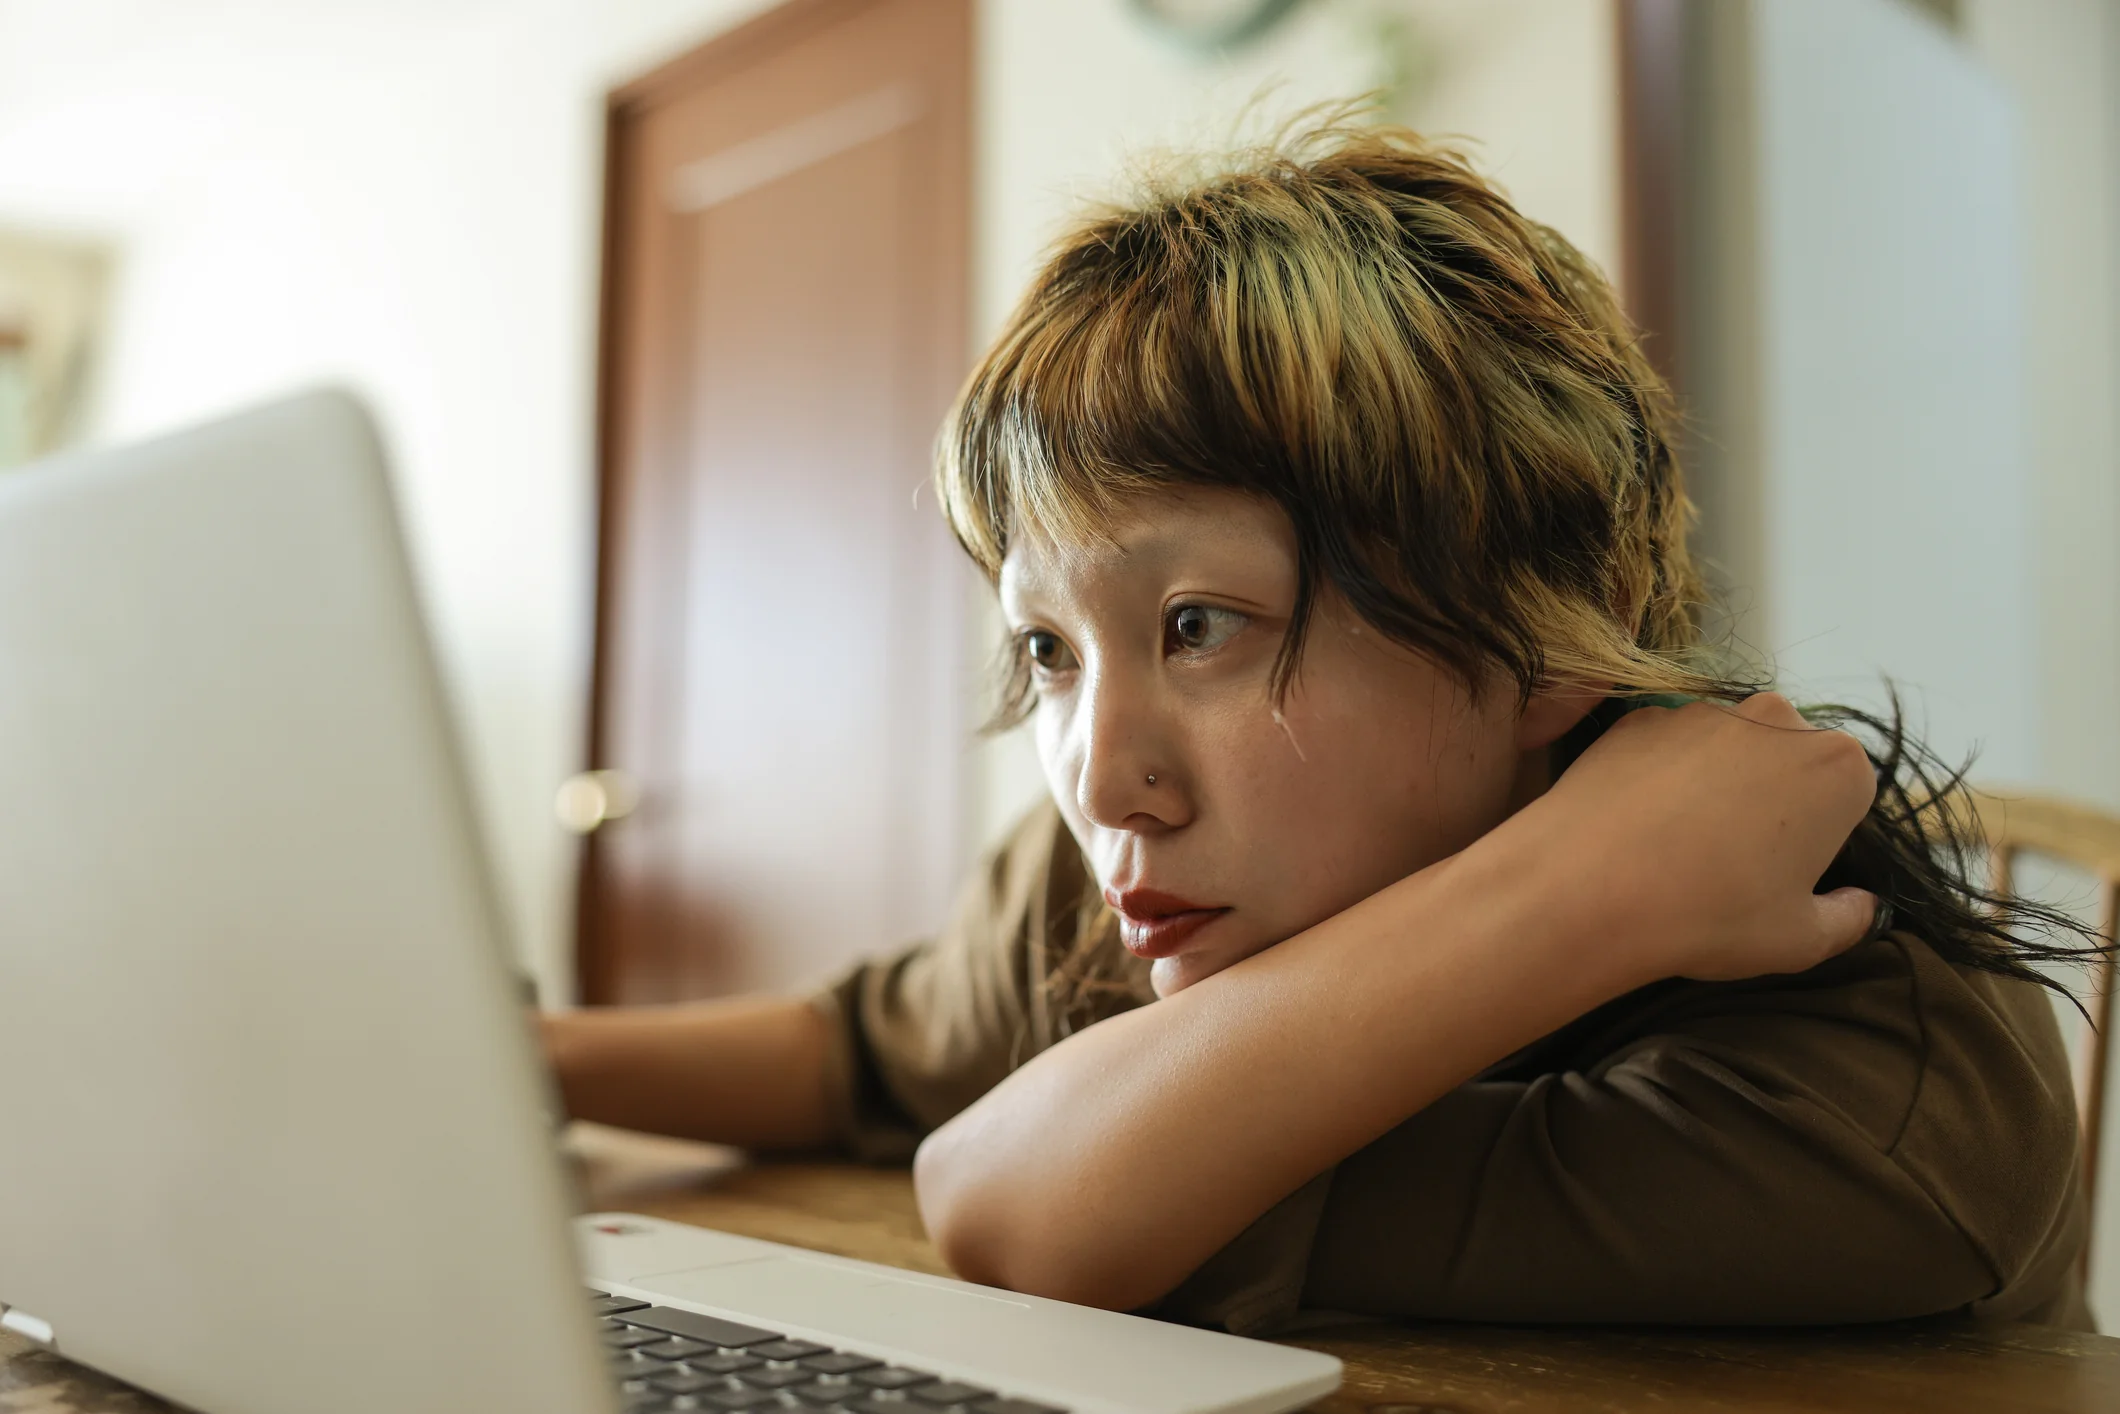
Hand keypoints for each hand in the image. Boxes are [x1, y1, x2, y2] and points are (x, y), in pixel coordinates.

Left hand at [1493, 693, 1879, 984]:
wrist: (1587, 886)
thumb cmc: (1711, 915)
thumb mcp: (1801, 941)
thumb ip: (1849, 919)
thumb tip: (1863, 903)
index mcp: (1837, 766)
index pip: (1847, 798)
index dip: (1820, 838)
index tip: (1784, 874)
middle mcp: (1778, 719)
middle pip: (1789, 762)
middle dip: (1773, 801)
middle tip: (1729, 863)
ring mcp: (1702, 710)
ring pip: (1727, 749)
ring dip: (1715, 784)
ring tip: (1675, 845)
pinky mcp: (1638, 716)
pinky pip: (1667, 747)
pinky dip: (1661, 776)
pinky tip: (1636, 823)